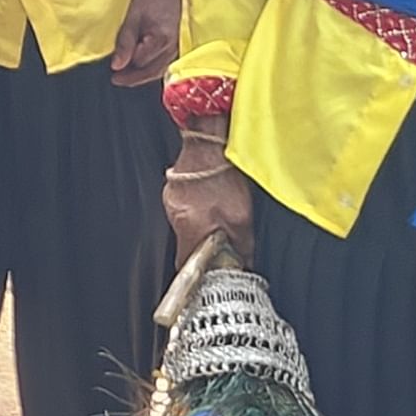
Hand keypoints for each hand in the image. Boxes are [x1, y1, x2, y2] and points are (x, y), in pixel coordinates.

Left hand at [107, 0, 183, 87]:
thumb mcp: (133, 14)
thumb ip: (125, 41)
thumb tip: (117, 66)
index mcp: (163, 40)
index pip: (142, 64)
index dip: (126, 68)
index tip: (111, 71)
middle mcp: (176, 46)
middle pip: (153, 70)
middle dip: (135, 77)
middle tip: (117, 79)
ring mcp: (181, 44)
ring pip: (162, 67)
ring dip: (144, 72)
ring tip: (127, 74)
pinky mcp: (182, 39)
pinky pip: (168, 58)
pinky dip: (155, 63)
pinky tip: (145, 62)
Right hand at [164, 144, 251, 262]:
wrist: (209, 145)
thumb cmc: (225, 177)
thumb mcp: (242, 216)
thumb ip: (242, 244)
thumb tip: (245, 262)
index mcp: (191, 227)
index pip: (185, 262)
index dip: (197, 268)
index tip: (207, 270)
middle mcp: (176, 217)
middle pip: (185, 244)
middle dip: (201, 247)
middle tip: (218, 243)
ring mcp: (171, 202)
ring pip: (185, 227)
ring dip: (199, 228)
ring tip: (216, 218)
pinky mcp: (171, 191)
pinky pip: (182, 210)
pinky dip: (195, 212)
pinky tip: (208, 202)